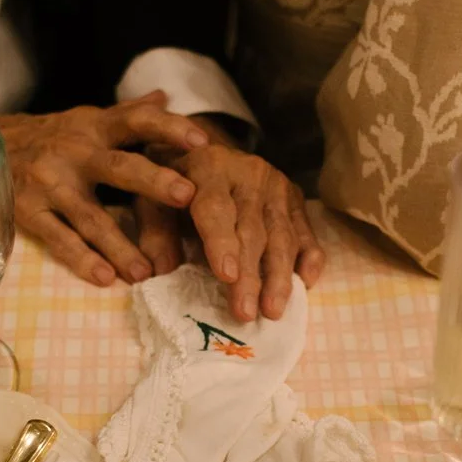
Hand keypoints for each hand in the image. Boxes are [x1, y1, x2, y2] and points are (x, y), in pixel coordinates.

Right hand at [0, 91, 207, 285]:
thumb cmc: (52, 138)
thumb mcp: (87, 120)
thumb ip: (128, 113)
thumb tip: (166, 95)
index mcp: (95, 127)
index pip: (137, 120)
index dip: (169, 128)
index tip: (201, 141)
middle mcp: (74, 152)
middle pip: (119, 167)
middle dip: (153, 180)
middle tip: (186, 195)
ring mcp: (50, 184)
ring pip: (91, 216)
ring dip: (120, 245)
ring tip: (147, 272)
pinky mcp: (29, 212)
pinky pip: (59, 239)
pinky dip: (82, 260)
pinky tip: (106, 278)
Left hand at [139, 131, 323, 321]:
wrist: (203, 147)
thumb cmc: (174, 185)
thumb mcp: (152, 199)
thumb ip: (155, 232)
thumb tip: (161, 271)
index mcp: (208, 167)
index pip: (216, 209)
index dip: (221, 243)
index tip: (225, 276)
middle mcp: (248, 172)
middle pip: (252, 230)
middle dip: (250, 276)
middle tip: (246, 313)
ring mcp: (277, 185)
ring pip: (283, 236)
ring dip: (279, 277)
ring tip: (272, 311)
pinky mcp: (295, 197)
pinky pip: (306, 232)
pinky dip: (308, 259)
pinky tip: (303, 284)